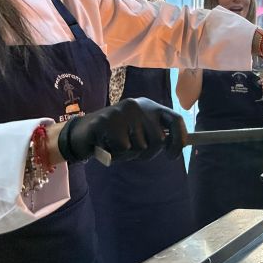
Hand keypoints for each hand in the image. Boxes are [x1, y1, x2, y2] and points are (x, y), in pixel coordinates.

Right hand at [58, 98, 186, 163]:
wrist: (82, 133)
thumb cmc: (116, 137)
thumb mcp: (139, 133)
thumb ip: (156, 137)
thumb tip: (177, 148)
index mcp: (150, 107)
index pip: (175, 120)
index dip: (179, 139)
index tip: (172, 156)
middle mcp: (139, 106)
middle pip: (158, 140)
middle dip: (147, 153)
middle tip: (131, 151)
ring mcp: (124, 111)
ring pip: (141, 146)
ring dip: (129, 154)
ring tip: (116, 146)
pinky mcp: (109, 120)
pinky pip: (124, 148)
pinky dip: (116, 154)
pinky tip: (107, 145)